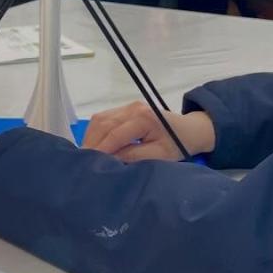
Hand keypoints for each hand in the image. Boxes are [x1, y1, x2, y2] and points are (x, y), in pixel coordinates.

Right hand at [83, 101, 215, 162]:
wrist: (189, 130)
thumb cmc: (177, 145)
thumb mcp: (159, 156)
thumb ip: (134, 157)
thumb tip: (110, 161)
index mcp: (143, 118)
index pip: (114, 134)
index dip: (100, 150)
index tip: (88, 166)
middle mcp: (132, 107)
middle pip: (103, 124)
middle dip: (91, 144)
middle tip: (83, 164)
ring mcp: (127, 106)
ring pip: (99, 120)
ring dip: (91, 138)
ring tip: (87, 157)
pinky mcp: (123, 109)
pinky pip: (103, 119)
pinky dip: (95, 133)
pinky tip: (94, 147)